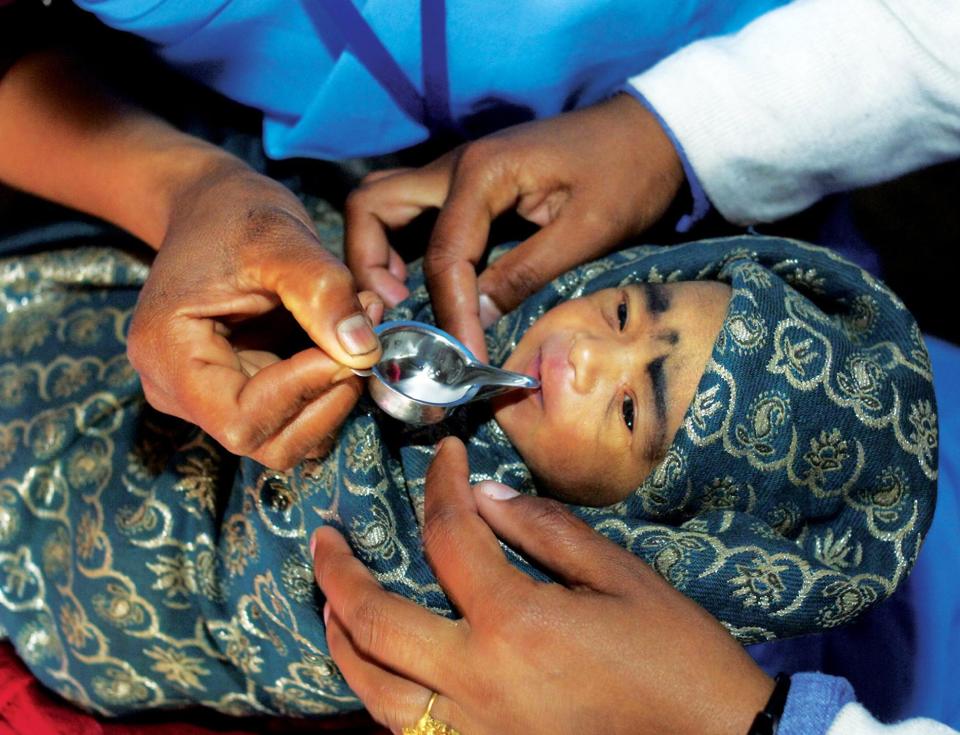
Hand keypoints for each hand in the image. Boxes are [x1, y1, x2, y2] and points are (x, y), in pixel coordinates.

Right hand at [128, 160, 382, 468]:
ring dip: (334, 396)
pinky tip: (342, 342)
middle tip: (365, 342)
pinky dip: (328, 389)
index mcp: (168, 355)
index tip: (348, 348)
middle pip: (267, 440)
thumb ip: (322, 292)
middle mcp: (178, 390)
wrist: (211, 207)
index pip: (241, 420)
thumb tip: (363, 353)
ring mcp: (207, 398)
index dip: (303, 393)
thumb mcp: (280, 237)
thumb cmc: (233, 215)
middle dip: (326, 399)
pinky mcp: (239, 392)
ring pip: (287, 436)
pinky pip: (293, 416)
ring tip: (357, 332)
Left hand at [312, 438, 771, 734]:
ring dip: (340, 639)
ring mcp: (473, 731)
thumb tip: (483, 494)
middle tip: (324, 538)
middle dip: (338, 572)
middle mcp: (477, 680)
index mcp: (515, 622)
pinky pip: (405, 729)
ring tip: (328, 602)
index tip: (446, 457)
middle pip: (375, 621)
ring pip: (373, 689)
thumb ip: (543, 530)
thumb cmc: (674, 655)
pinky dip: (378, 691)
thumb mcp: (619, 576)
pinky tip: (377, 665)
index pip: (450, 536)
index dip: (442, 484)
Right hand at [344, 94, 683, 359]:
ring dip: (374, 250)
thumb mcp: (587, 231)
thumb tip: (477, 318)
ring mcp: (457, 170)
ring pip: (382, 202)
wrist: (649, 131)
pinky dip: (398, 245)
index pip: (445, 256)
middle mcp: (456, 165)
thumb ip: (526, 272)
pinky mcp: (467, 183)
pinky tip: (415, 283)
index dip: (450, 314)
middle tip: (390, 314)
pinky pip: (411, 211)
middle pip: (374, 206)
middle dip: (367, 264)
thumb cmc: (627, 175)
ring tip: (395, 301)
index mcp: (484, 172)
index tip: (462, 360)